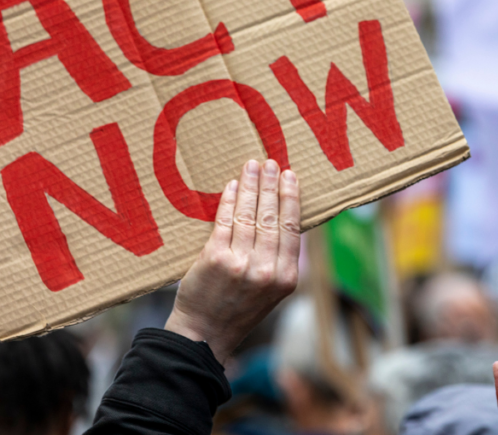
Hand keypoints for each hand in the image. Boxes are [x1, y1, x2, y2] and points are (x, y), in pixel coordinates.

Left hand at [165, 159, 300, 362]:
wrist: (205, 333)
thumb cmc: (238, 309)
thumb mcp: (272, 291)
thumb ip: (279, 259)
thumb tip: (284, 217)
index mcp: (286, 277)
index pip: (292, 228)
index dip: (291, 198)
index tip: (290, 176)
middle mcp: (266, 270)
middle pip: (272, 217)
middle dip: (272, 186)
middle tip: (271, 163)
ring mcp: (240, 264)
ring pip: (249, 215)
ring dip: (251, 187)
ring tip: (252, 167)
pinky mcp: (215, 258)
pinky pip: (225, 222)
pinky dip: (229, 201)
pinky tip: (232, 187)